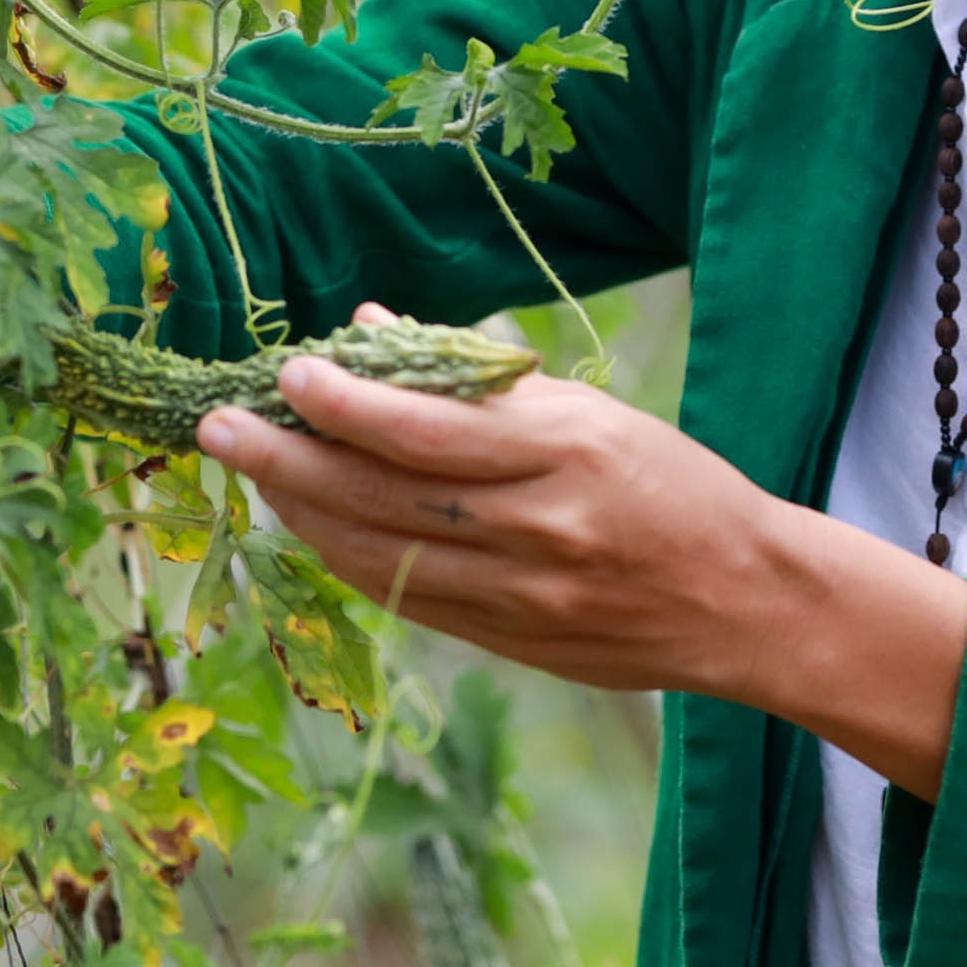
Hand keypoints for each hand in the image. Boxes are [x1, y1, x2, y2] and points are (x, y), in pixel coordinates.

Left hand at [190, 308, 966, 796]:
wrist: (747, 602)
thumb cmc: (671, 485)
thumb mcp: (590, 410)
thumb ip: (479, 376)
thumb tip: (370, 324)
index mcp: (569, 449)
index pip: (430, 428)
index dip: (347, 404)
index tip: (286, 374)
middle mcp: (540, 525)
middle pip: (383, 496)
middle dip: (288, 460)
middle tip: (219, 426)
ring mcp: (522, 596)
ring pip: (380, 554)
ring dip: (302, 512)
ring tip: (252, 469)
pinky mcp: (512, 643)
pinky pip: (405, 597)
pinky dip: (348, 559)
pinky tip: (310, 526)